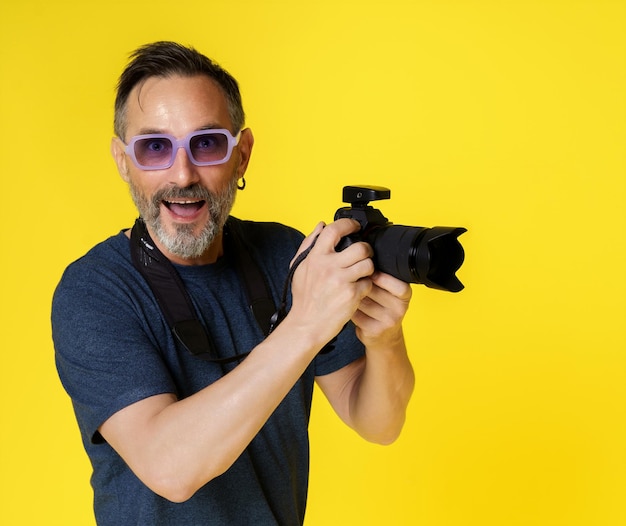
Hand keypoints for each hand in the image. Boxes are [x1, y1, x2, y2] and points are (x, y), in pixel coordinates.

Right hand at [288, 219, 374, 341]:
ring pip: (368, 264)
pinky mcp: (351, 295)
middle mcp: (328, 267)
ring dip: (368, 268)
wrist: (306, 325)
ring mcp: (341, 281)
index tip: (355, 226)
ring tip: (361, 274)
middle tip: (364, 255)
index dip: (348, 224)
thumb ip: (309, 244)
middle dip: (366, 250)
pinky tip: (356, 290)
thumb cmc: (304, 298)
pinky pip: (368, 283)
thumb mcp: (299, 268)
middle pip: (360, 247)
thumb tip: (321, 225)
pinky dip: (365, 286)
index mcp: (315, 257)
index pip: (334, 230)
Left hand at [351, 271, 411, 349]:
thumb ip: (381, 279)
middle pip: (374, 290)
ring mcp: (388, 321)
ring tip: (350, 294)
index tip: (371, 274)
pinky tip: (349, 307)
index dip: (382, 278)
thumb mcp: (390, 293)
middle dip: (361, 285)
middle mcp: (400, 309)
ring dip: (353, 296)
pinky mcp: (374, 330)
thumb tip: (364, 261)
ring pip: (363, 301)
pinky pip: (356, 313)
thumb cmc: (383, 308)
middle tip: (355, 282)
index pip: (397, 284)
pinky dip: (350, 308)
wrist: (385, 337)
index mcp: (405, 295)